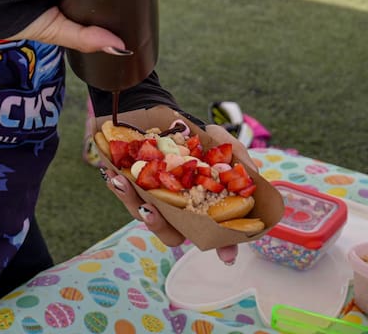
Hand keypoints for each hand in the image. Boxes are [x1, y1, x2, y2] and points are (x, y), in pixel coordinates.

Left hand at [95, 107, 249, 264]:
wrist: (159, 112)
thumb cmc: (194, 133)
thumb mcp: (219, 141)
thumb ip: (236, 156)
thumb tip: (252, 174)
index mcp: (201, 204)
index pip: (215, 232)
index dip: (223, 246)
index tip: (227, 255)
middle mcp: (178, 209)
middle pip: (172, 234)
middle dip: (160, 227)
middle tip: (153, 213)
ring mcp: (153, 200)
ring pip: (144, 215)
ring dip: (132, 203)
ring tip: (123, 184)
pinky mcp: (131, 188)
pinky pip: (124, 194)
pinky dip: (118, 185)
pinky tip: (115, 174)